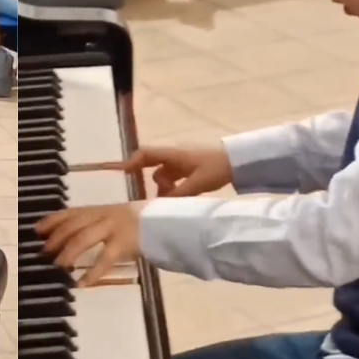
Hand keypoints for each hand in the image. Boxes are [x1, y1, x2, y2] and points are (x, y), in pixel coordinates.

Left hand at [36, 202, 145, 286]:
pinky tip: (81, 284)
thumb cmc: (150, 223)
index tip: (36, 229)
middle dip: (55, 238)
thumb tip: (78, 238)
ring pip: (83, 238)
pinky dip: (91, 273)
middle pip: (73, 225)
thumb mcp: (123, 217)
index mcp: (104, 209)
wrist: (174, 222)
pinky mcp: (125, 243)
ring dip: (68, 253)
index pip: (72, 212)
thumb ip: (103, 224)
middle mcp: (106, 215)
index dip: (52, 220)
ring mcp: (115, 227)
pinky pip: (104, 259)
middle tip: (43, 252)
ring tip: (58, 266)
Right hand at [114, 146, 233, 196]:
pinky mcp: (189, 168)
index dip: (130, 162)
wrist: (238, 162)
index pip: (145, 155)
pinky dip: (172, 187)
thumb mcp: (197, 184)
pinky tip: (178, 198)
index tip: (119, 172)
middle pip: (151, 164)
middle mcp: (174, 156)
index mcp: (173, 155)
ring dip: (163, 187)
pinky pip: (173, 177)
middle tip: (138, 192)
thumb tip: (158, 204)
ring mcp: (181, 161)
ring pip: (163, 174)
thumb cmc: (216, 168)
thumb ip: (177, 194)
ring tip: (168, 201)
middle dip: (145, 178)